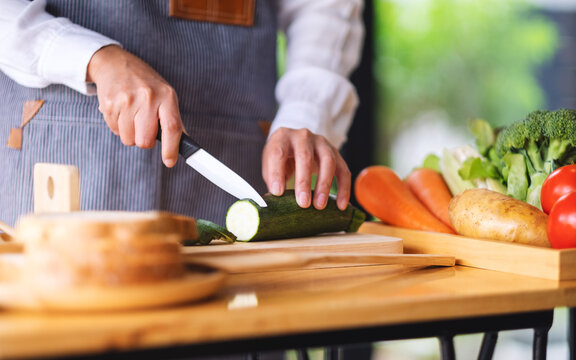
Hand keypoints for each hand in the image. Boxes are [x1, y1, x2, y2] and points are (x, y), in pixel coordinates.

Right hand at [86, 45, 181, 166]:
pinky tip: (121, 110)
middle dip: (144, 140)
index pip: (172, 128)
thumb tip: (181, 145)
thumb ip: (172, 119)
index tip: (169, 161)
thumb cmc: (145, 83)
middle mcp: (148, 97)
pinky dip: (118, 126)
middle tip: (144, 127)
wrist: (115, 63)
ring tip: (131, 115)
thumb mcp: (165, 94)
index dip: (171, 149)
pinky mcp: (109, 104)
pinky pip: (115, 130)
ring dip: (130, 133)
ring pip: (128, 139)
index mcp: (166, 96)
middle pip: (145, 140)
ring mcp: (127, 100)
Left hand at [262, 128, 350, 209]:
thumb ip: (273, 181)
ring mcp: (321, 143)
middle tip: (303, 203)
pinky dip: (343, 189)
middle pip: (305, 156)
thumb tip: (277, 204)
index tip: (278, 193)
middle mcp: (302, 137)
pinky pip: (343, 170)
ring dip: (324, 185)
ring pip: (328, 161)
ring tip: (319, 205)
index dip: (277, 173)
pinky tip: (340, 205)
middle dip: (304, 181)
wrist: (295, 143)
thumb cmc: (281, 157)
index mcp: (282, 137)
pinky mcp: (335, 152)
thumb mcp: (270, 165)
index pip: (278, 153)